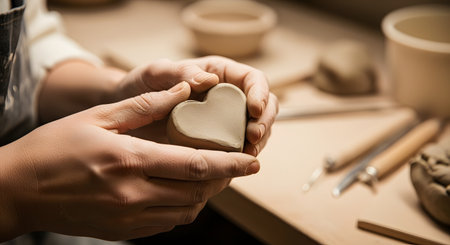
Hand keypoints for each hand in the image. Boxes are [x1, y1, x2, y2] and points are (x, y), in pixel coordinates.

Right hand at [0, 82, 259, 240]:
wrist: (20, 190)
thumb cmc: (54, 149)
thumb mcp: (98, 117)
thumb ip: (145, 106)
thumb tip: (183, 92)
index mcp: (130, 161)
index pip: (196, 166)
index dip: (231, 164)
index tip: (253, 161)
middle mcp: (134, 194)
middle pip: (198, 191)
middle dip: (223, 180)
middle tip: (234, 165)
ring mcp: (129, 217)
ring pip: (186, 211)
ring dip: (204, 195)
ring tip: (209, 178)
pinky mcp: (123, 232)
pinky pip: (166, 224)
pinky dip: (182, 208)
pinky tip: (180, 192)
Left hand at [115, 56, 278, 155]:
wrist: (124, 113)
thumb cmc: (140, 86)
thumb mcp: (156, 74)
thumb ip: (179, 73)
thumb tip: (209, 79)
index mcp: (219, 74)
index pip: (254, 80)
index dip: (261, 93)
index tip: (255, 110)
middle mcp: (226, 97)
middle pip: (264, 107)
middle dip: (265, 122)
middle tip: (252, 137)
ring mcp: (224, 121)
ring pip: (256, 130)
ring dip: (257, 143)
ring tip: (246, 154)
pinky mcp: (216, 142)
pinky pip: (237, 149)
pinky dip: (240, 157)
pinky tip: (232, 165)